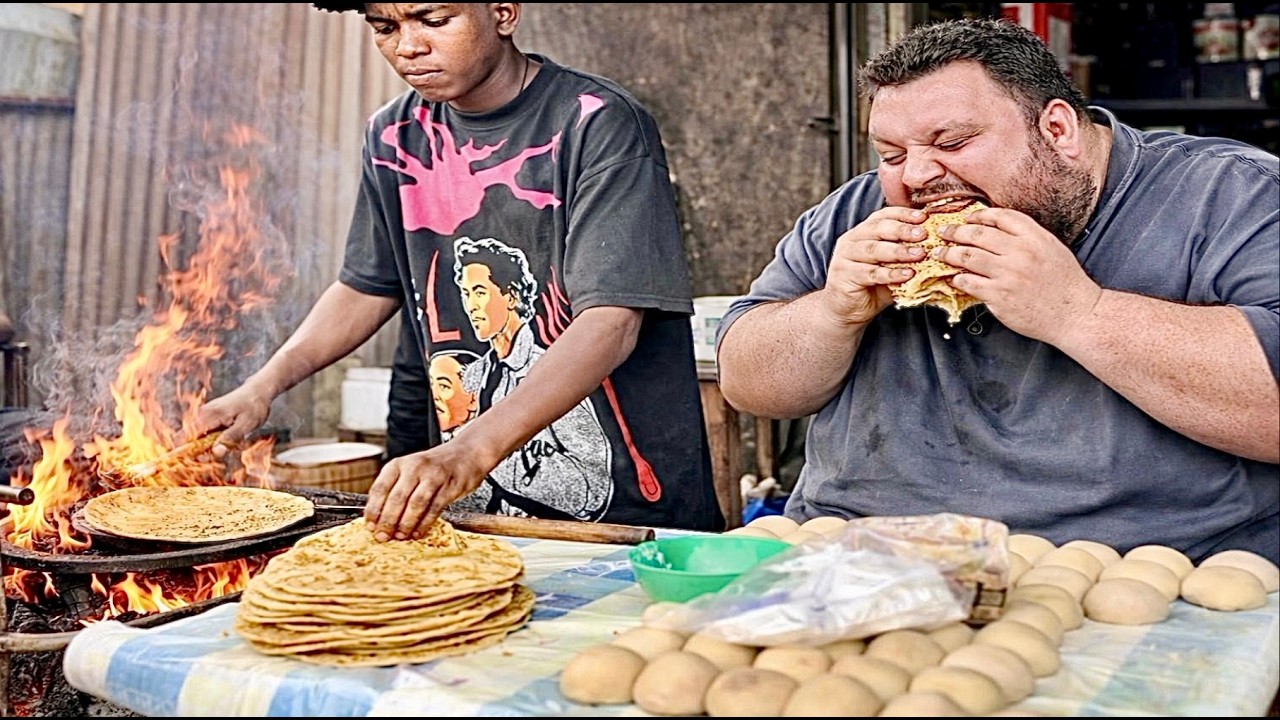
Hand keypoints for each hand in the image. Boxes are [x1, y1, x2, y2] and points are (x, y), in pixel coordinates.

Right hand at [190, 383, 272, 456]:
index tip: (201, 459)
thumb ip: (230, 438)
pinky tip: (232, 438)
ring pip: (200, 440)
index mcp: (208, 415)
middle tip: (226, 449)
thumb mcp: (246, 424)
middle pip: (191, 441)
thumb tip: (216, 452)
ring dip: (214, 447)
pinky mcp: (209, 419)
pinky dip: (218, 441)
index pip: (186, 437)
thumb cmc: (254, 407)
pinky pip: (207, 436)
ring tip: (233, 442)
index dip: (187, 452)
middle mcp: (202, 415)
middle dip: (205, 452)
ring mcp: (204, 416)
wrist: (258, 392)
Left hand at [364, 437, 492, 541]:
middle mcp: (415, 467)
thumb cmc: (433, 467)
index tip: (370, 526)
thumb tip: (378, 519)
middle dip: (388, 521)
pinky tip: (417, 533)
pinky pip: (434, 509)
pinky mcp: (450, 486)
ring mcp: (434, 476)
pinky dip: (424, 524)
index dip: (373, 510)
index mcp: (399, 464)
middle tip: (382, 536)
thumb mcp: (409, 470)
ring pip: (415, 504)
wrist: (466, 454)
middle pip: (397, 498)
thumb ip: (394, 490)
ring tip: (400, 536)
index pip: (380, 488)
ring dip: (406, 524)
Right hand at [819, 205, 928, 324]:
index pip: (883, 215)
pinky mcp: (844, 275)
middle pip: (878, 229)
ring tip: (919, 254)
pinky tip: (906, 275)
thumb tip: (938, 249)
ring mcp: (845, 257)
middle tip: (923, 234)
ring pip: (874, 249)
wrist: (846, 311)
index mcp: (862, 232)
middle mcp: (851, 240)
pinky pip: (871, 272)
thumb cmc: (871, 287)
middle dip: (903, 230)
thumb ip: (907, 257)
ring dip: (899, 251)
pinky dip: (890, 273)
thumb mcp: (891, 267)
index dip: (903, 214)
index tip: (923, 217)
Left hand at [934, 206, 1101, 342]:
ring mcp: (1008, 274)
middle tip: (944, 232)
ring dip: (948, 253)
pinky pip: (968, 282)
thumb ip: (1027, 237)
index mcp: (1034, 237)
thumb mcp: (1051, 249)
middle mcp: (1020, 252)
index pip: (1000, 216)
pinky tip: (953, 277)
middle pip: (977, 234)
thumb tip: (995, 230)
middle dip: (955, 231)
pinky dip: (957, 278)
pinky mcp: (999, 295)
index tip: (967, 218)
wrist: (1075, 314)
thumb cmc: (1064, 283)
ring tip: (939, 253)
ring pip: (967, 256)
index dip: (978, 215)